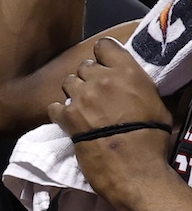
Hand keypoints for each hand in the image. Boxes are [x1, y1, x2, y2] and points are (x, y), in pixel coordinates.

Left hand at [49, 37, 175, 206]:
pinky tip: (68, 119)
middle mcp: (101, 79)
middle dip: (89, 77)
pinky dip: (59, 112)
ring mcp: (81, 98)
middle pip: (84, 66)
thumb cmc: (152, 136)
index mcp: (127, 71)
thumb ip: (139, 87)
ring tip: (83, 106)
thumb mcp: (156, 103)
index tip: (105, 64)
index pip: (104, 45)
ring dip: (74, 92)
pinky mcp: (66, 118)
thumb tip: (136, 86)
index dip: (103, 54)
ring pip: (68, 83)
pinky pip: (54, 106)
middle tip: (96, 92)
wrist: (133, 165)